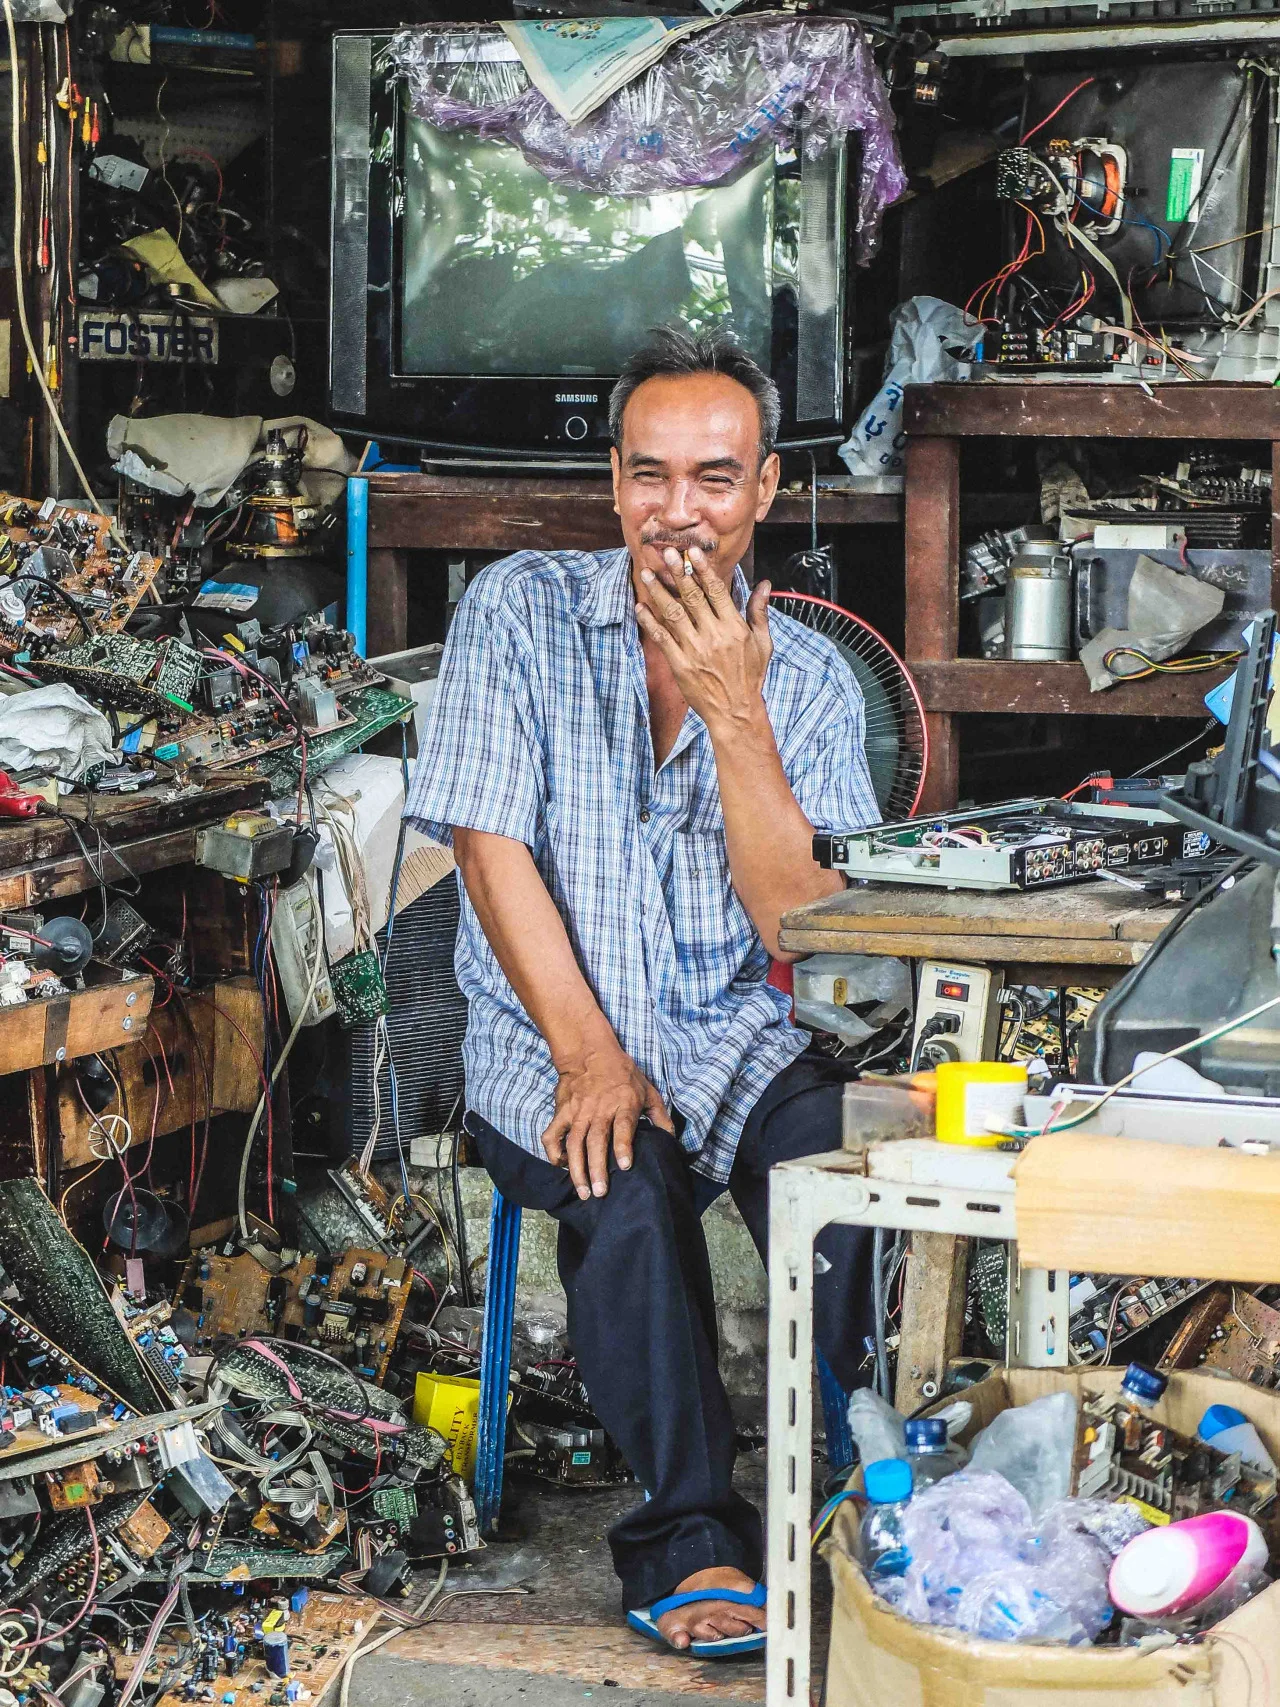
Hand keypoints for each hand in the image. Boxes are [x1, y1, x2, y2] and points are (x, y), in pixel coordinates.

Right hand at [540, 1039, 672, 1198]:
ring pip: (574, 1143)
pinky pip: (553, 1135)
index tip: (623, 1166)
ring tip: (583, 1191)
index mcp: (623, 1104)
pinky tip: (562, 1165)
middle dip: (596, 1169)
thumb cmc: (623, 1074)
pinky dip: (554, 1152)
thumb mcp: (648, 1090)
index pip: (622, 1127)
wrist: (590, 1052)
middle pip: (596, 1141)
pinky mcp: (562, 1112)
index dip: (623, 1147)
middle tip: (599, 1192)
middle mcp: (599, 1110)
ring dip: (577, 1170)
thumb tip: (671, 1139)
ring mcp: (578, 1112)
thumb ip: (660, 1116)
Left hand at [634, 547, 772, 731]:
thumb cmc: (750, 676)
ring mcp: (695, 650)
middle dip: (678, 572)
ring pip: (674, 614)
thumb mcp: (762, 643)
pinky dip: (650, 622)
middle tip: (666, 552)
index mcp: (734, 627)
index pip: (717, 591)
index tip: (692, 553)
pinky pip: (662, 638)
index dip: (703, 570)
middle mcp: (714, 636)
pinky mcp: (680, 665)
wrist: (736, 711)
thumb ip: (759, 611)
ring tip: (647, 573)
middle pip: (692, 597)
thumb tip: (765, 584)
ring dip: (659, 591)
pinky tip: (641, 607)